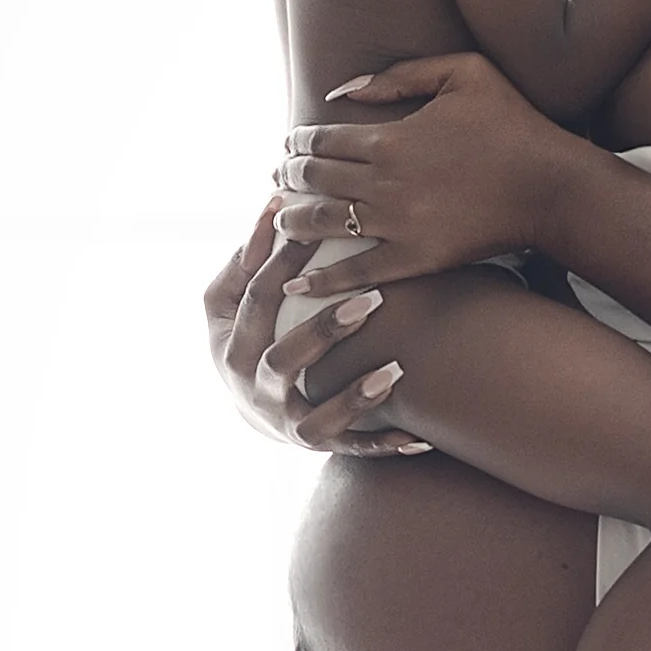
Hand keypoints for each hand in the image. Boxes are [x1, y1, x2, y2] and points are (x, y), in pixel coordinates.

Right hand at [204, 193, 430, 453]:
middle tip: (373, 300)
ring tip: (395, 372)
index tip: (318, 229)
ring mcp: (286, 423)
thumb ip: (248, 258)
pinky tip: (421, 436)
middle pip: (283, 360)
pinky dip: (385, 444)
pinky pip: (353, 448)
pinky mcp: (316, 445)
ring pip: (318, 420)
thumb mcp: (230, 301)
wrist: (250, 409)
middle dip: (324, 331)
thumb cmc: (248, 334)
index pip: (256, 301)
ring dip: (356, 398)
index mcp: (231, 346)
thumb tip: (276, 202)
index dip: (283, 265)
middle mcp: (254, 390)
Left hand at [273, 48, 569, 287]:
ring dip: (293, 220)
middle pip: (315, 178)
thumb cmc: (512, 124)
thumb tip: (341, 89)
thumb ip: (400, 74)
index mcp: (390, 138)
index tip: (290, 144)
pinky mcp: (416, 259)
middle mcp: (385, 182)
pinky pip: (357, 270)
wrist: (551, 186)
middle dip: (289, 176)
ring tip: (280, 220)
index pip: (322, 139)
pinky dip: (322, 278)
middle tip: (279, 178)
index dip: (298, 141)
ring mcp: (398, 224)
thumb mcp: (463, 73)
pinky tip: (297, 280)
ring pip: (324, 222)